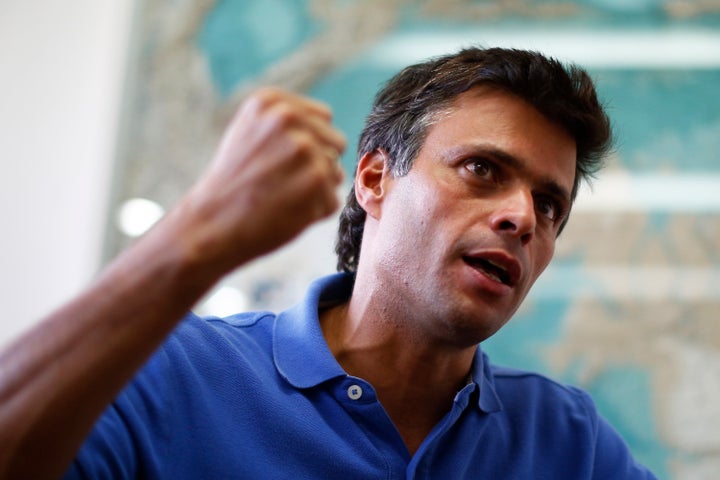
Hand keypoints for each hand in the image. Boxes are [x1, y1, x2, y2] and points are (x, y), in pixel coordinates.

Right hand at [167, 87, 346, 274]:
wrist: (211, 224)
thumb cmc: (233, 183)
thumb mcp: (248, 133)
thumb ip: (286, 122)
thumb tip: (329, 122)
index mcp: (271, 102)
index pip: (324, 118)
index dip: (308, 144)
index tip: (279, 161)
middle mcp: (288, 118)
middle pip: (336, 143)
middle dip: (317, 165)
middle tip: (281, 182)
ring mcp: (304, 148)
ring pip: (335, 173)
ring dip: (315, 191)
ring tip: (280, 197)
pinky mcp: (316, 180)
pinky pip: (332, 200)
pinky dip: (314, 213)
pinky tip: (285, 213)